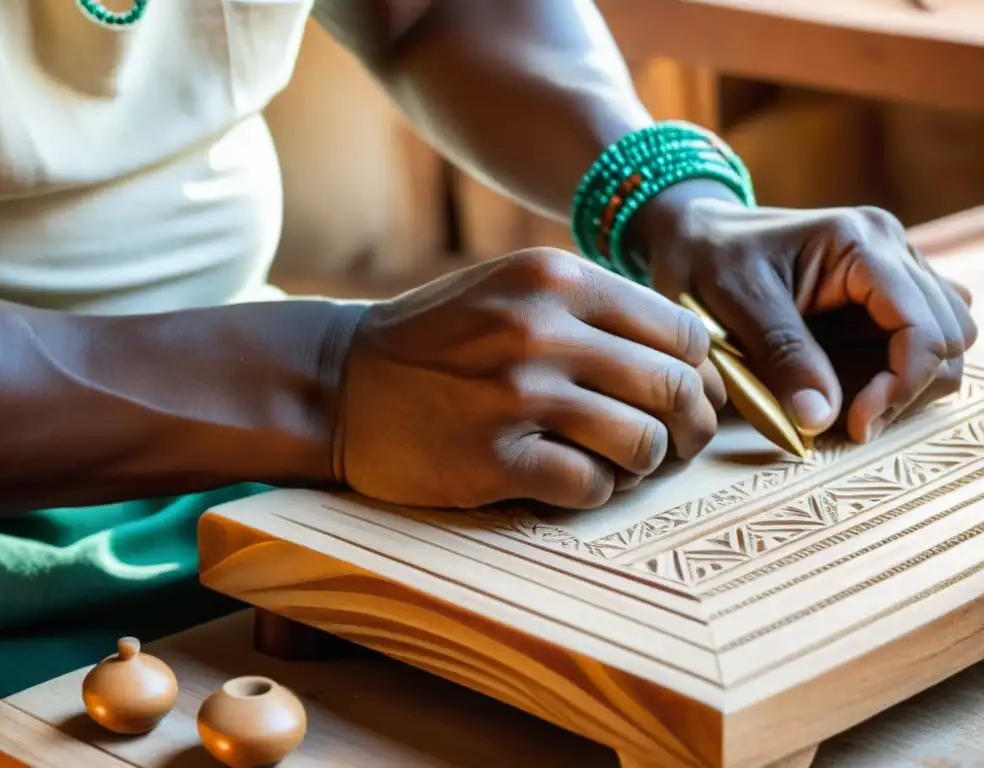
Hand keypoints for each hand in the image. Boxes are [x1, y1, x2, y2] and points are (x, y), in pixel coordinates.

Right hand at [335, 248, 726, 509]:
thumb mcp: (515, 292)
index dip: (700, 375)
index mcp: (556, 278)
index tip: (688, 400)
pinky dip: (593, 492)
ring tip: (614, 463)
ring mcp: (516, 395)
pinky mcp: (492, 459)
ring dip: (641, 464)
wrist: (341, 383)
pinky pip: (590, 488)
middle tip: (673, 446)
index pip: (682, 332)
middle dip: (690, 429)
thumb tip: (694, 363)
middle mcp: (542, 329)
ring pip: (643, 444)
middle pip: (676, 389)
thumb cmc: (440, 341)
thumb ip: (598, 312)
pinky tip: (566, 481)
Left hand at [635, 181, 976, 442]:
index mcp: (862, 243)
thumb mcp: (733, 304)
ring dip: (910, 382)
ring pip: (945, 337)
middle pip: (949, 334)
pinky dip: (901, 370)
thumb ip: (781, 358)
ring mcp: (891, 268)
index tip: (854, 425)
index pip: (924, 327)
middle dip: (908, 388)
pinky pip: (919, 335)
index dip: (901, 385)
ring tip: (853, 410)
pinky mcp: (879, 291)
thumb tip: (821, 419)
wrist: (693, 232)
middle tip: (852, 423)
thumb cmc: (705, 258)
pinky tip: (856, 386)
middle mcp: (891, 248)